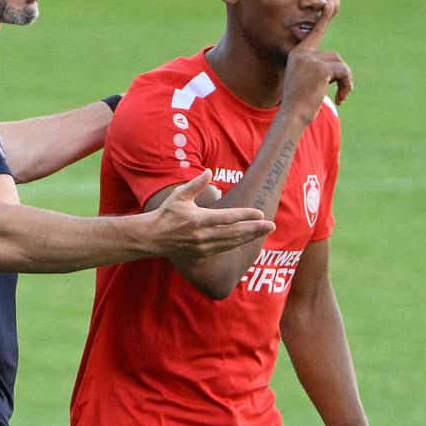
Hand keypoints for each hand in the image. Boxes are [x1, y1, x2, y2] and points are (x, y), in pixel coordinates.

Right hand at [149, 171, 274, 257]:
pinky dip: (239, 244)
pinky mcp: (203, 254)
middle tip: (272, 225)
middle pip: (234, 233)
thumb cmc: (167, 213)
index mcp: (198, 220)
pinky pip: (225, 248)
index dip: (245, 216)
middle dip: (255, 229)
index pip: (227, 218)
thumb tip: (210, 172)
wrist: (153, 238)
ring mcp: (203, 247)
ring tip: (265, 231)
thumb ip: (196, 184)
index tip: (260, 213)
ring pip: (232, 242)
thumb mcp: (179, 196)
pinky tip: (249, 239)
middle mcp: (202, 235)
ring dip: (250, 237)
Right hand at [282, 1, 351, 122]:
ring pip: (340, 64)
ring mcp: (311, 60)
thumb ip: (317, 70)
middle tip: (341, 93)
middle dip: (341, 75)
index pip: (314, 34)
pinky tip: (340, 98)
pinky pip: (343, 72)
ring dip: (345, 81)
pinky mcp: (320, 69)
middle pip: (334, 56)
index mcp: (298, 55)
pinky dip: (347, 85)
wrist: (293, 115)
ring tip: (340, 97)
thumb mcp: (306, 82)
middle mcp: (303, 54)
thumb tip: (338, 68)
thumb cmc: (299, 104)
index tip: (331, 4)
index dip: (323, 19)